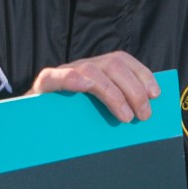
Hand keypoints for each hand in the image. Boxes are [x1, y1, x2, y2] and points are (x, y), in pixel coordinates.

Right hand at [29, 52, 158, 122]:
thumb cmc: (69, 123)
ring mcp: (62, 73)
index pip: (122, 60)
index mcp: (96, 71)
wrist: (31, 128)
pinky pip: (54, 76)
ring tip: (125, 117)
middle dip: (134, 89)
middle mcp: (81, 67)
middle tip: (143, 116)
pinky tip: (86, 86)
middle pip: (113, 64)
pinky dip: (72, 79)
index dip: (142, 74)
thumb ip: (116, 108)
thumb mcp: (97, 114)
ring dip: (113, 93)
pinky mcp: (42, 85)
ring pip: (91, 70)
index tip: (156, 94)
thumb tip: (144, 115)